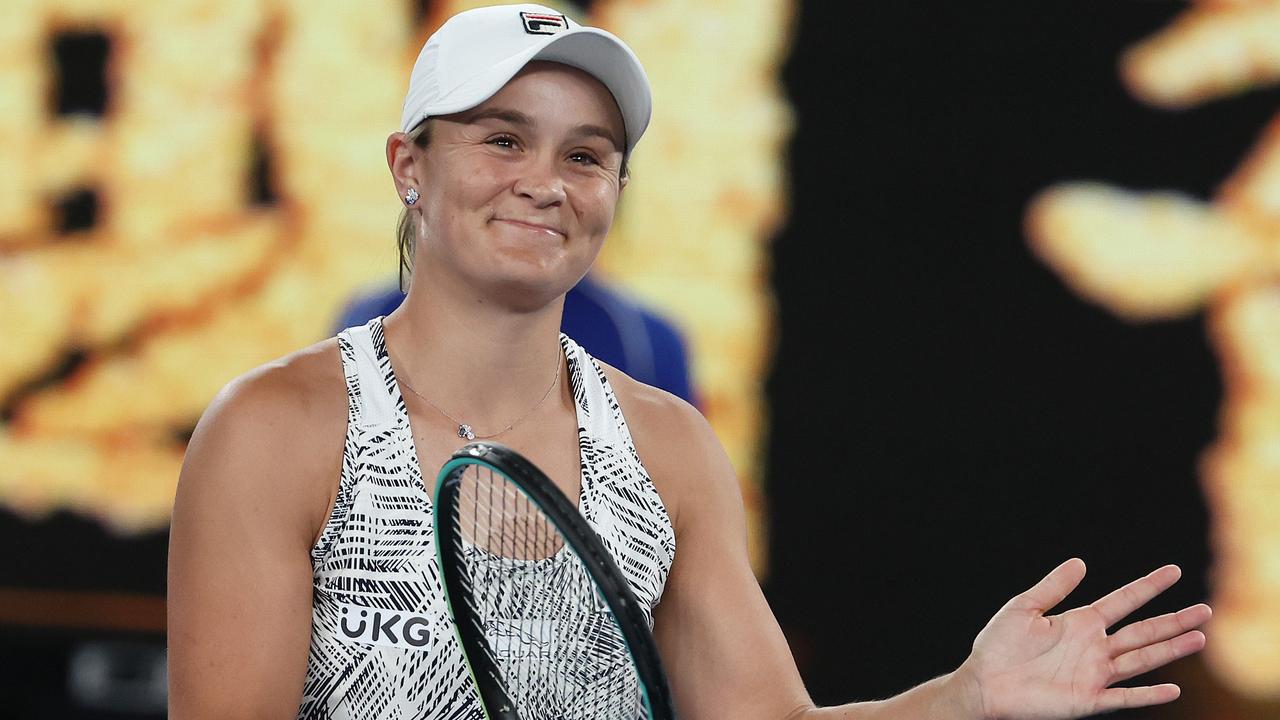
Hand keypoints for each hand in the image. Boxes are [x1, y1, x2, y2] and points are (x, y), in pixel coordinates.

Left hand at [952, 558, 1209, 719]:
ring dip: (1170, 650)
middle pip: (1143, 631)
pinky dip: (1147, 695)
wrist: (985, 682)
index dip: (1148, 586)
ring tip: (1200, 637)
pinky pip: (1124, 697)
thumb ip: (1053, 587)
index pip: (1123, 600)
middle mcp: (1094, 647)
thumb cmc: (999, 645)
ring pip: (1142, 659)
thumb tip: (1080, 561)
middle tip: (1206, 610)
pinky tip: (1172, 689)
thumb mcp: (1024, 608)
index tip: (1173, 570)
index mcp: (1081, 622)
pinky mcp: (1088, 700)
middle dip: (1174, 620)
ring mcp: (1094, 674)